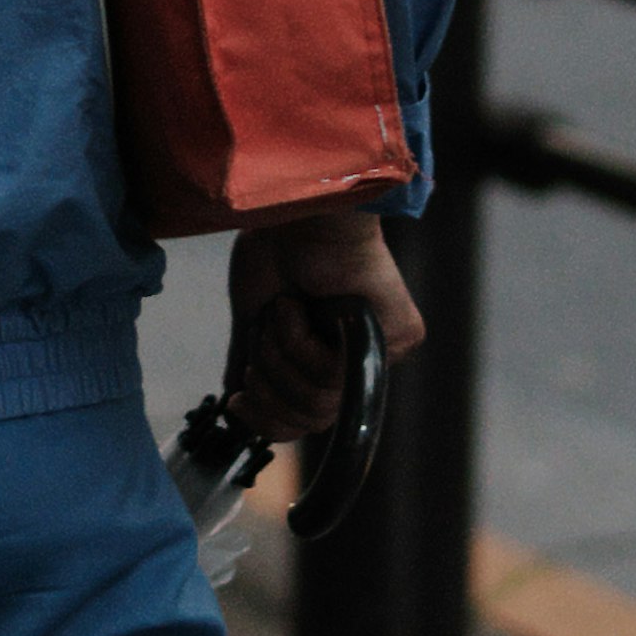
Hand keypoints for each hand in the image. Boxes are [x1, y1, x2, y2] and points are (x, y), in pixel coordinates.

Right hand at [224, 206, 424, 444]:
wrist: (293, 210)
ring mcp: (385, 350)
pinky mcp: (399, 335)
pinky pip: (336, 373)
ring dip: (283, 354)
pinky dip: (301, 341)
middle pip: (310, 421)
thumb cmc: (278, 249)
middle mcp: (362, 360)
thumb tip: (236, 405)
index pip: (307, 425)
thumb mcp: (256, 318)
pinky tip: (301, 305)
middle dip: (271, 382)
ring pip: (321, 400)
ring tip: (286, 310)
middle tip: (264, 336)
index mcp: (333, 357)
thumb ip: (251, 361)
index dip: (268, 423)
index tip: (236, 402)